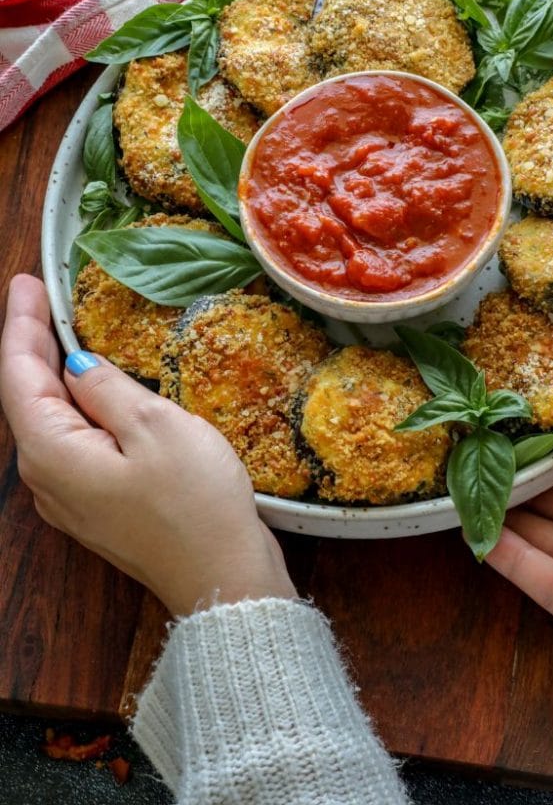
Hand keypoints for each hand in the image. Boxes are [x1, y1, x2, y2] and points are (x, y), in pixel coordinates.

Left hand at [0, 274, 295, 614]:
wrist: (223, 577)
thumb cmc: (195, 503)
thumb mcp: (156, 428)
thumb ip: (108, 388)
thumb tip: (78, 365)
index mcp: (51, 452)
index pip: (19, 375)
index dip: (20, 325)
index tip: (25, 283)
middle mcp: (47, 477)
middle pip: (28, 397)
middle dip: (32, 344)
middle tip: (37, 296)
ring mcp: (69, 496)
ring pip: (50, 420)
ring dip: (53, 373)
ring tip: (58, 328)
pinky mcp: (95, 505)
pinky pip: (72, 442)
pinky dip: (76, 405)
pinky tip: (90, 386)